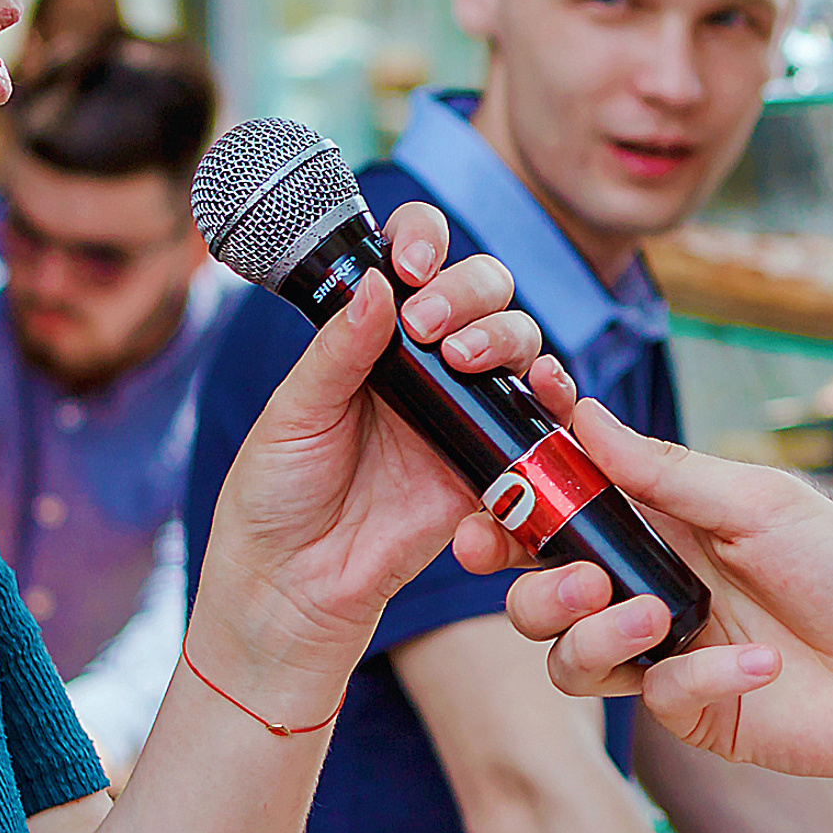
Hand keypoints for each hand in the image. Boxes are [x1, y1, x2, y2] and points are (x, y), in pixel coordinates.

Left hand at [197, 201, 569, 689]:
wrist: (293, 589)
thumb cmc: (276, 498)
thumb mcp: (293, 413)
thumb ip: (339, 350)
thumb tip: (377, 285)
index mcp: (370, 337)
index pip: (414, 260)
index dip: (424, 242)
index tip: (408, 266)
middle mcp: (424, 365)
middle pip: (482, 289)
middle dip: (468, 290)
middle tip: (429, 326)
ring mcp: (461, 412)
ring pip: (516, 340)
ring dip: (503, 333)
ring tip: (464, 359)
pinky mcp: (490, 464)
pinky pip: (540, 419)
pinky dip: (555, 393)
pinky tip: (542, 386)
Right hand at [457, 400, 832, 783]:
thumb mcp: (761, 502)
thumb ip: (665, 470)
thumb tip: (584, 415)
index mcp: (663, 523)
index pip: (563, 510)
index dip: (513, 506)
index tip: (489, 503)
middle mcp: (650, 586)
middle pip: (537, 590)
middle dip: (534, 585)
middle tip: (579, 578)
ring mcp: (664, 654)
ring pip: (566, 654)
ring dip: (595, 633)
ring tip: (659, 620)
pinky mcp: (689, 711)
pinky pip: (650, 696)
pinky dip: (699, 676)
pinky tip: (759, 666)